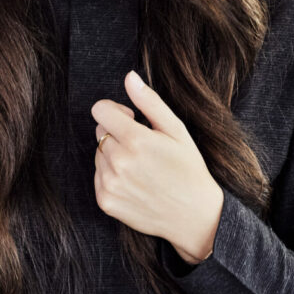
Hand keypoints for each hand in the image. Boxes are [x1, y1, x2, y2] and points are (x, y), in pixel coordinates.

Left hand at [92, 70, 224, 263]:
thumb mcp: (176, 131)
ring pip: (98, 155)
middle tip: (143, 148)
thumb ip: (149, 102)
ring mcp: (109, 183)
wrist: (195, 216)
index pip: (100, 110)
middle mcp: (118, 161)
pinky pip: (98, 177)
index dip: (115, 111)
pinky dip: (111, 177)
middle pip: (99, 132)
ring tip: (141, 168)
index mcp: (135, 140)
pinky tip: (135, 183)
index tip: (131, 119)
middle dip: (116, 134)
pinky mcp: (105, 201)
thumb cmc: (189, 169)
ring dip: (113, 156)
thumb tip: (129, 77)